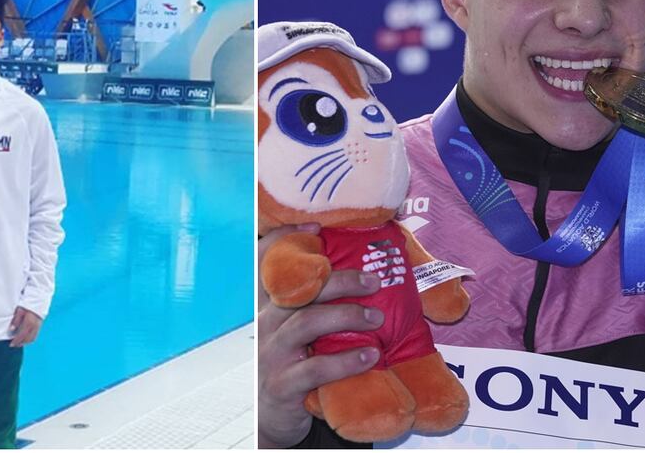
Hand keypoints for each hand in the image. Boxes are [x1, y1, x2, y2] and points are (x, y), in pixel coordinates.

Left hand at [9, 307, 42, 346]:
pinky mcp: (39, 326)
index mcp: (29, 323)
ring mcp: (38, 326)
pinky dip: (30, 339)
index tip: (11, 344)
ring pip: (32, 338)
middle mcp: (34, 326)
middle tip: (14, 345)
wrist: (38, 300)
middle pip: (27, 339)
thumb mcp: (19, 310)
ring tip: (19, 343)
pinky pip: (35, 335)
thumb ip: (16, 320)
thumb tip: (11, 329)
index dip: (16, 341)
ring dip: (25, 342)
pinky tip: (26, 338)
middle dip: (20, 343)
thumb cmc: (27, 305)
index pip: (22, 335)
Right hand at [258, 224, 383, 447]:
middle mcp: (267, 324)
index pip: (268, 264)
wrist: (275, 418)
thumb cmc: (295, 367)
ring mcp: (271, 354)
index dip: (286, 241)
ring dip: (347, 316)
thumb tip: (367, 282)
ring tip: (377, 319)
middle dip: (341, 281)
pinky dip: (345, 361)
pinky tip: (369, 356)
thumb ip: (320, 309)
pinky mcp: (282, 384)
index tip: (316, 227)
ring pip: (307, 323)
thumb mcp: (298, 334)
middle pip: (301, 291)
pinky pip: (315, 368)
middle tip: (374, 281)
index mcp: (272, 307)